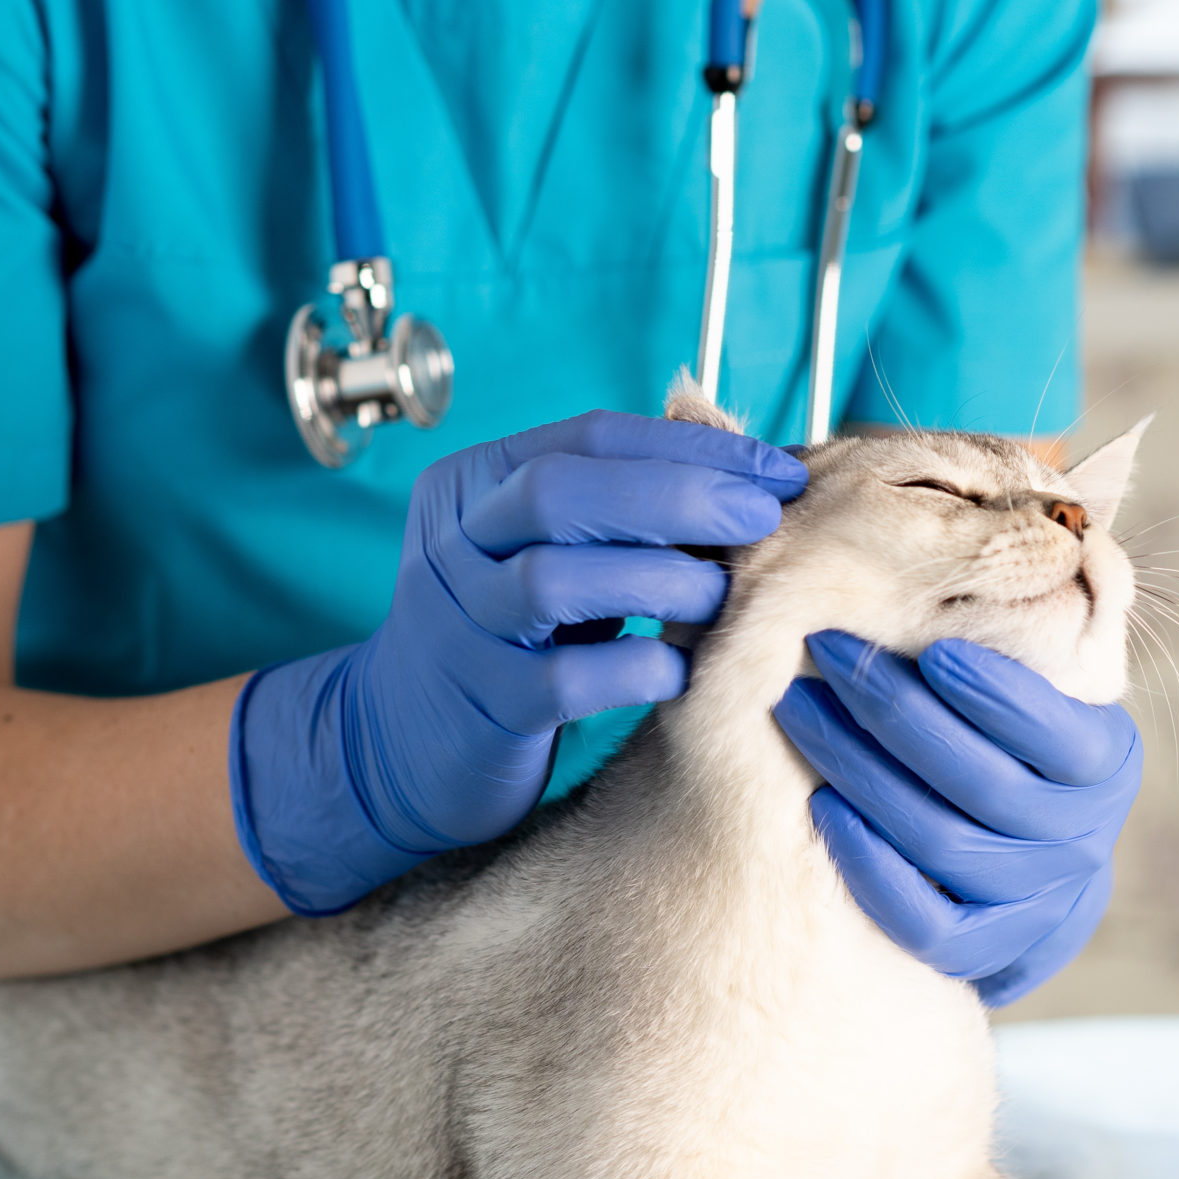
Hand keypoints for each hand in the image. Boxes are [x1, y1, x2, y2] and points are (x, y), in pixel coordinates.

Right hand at [234, 412, 807, 913]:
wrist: (401, 742)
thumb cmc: (511, 634)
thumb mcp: (550, 549)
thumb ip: (623, 504)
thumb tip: (752, 467)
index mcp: (472, 484)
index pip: (586, 437)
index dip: (691, 447)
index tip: (777, 472)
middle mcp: (450, 545)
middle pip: (556, 493)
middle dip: (675, 496)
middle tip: (761, 519)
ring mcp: (458, 627)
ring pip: (553, 582)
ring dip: (659, 579)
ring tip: (722, 596)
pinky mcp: (482, 707)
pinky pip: (563, 681)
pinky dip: (634, 670)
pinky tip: (679, 672)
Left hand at [773, 630, 1140, 1006]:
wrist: (1022, 849)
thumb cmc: (1011, 729)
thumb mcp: (1039, 675)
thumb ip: (1026, 625)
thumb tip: (999, 531)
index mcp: (1104, 761)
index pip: (1055, 733)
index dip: (995, 694)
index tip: (928, 650)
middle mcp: (1081, 838)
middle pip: (982, 783)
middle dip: (894, 711)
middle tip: (824, 651)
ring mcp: (1034, 900)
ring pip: (944, 842)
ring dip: (862, 770)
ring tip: (801, 709)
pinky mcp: (985, 949)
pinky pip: (925, 921)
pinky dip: (870, 864)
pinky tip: (821, 806)